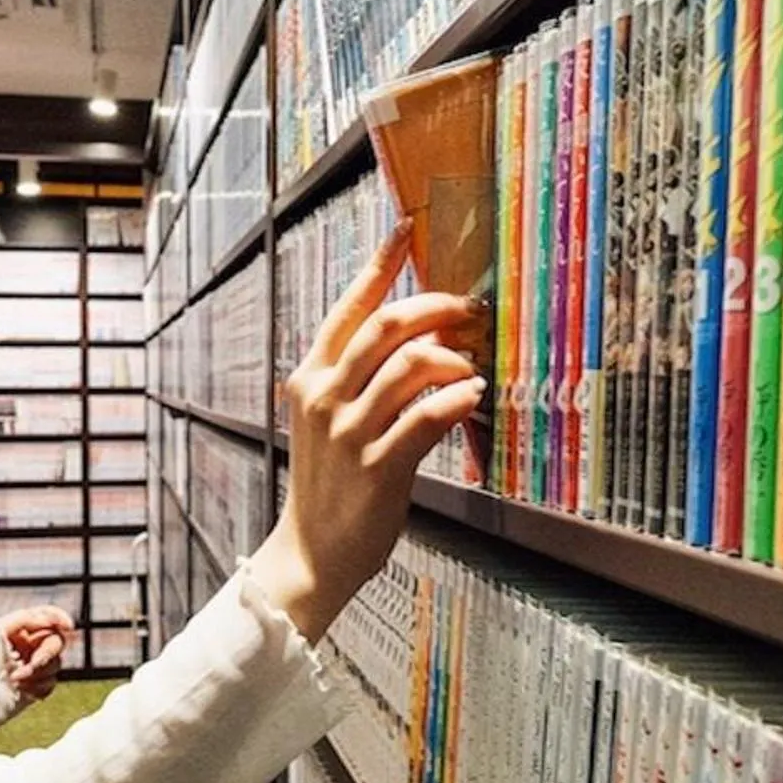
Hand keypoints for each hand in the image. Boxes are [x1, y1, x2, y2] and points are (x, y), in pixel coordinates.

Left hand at [0, 606, 73, 702]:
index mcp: (20, 629)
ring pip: (56, 664)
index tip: (68, 626)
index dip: (59, 617)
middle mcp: (30, 645)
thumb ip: (23, 618)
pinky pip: (51, 683)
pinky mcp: (36, 685)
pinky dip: (39, 687)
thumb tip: (47, 619)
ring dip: (38, 673)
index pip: (46, 615)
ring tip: (15, 680)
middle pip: (56, 641)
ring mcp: (34, 666)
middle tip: (33, 664)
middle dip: (46, 654)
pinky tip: (22, 690)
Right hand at [250, 219, 483, 641]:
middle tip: (470, 309)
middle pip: (387, 325)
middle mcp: (325, 397)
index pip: (348, 307)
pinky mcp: (378, 468)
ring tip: (470, 366)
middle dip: (436, 307)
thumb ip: (362, 379)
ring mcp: (349, 432)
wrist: (312, 553)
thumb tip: (421, 339)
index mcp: (311, 378)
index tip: (409, 228)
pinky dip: (455, 400)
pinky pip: (426, 418)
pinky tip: (471, 397)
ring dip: (451, 358)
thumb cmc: (331, 485)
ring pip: (410, 366)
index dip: (381, 264)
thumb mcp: (332, 421)